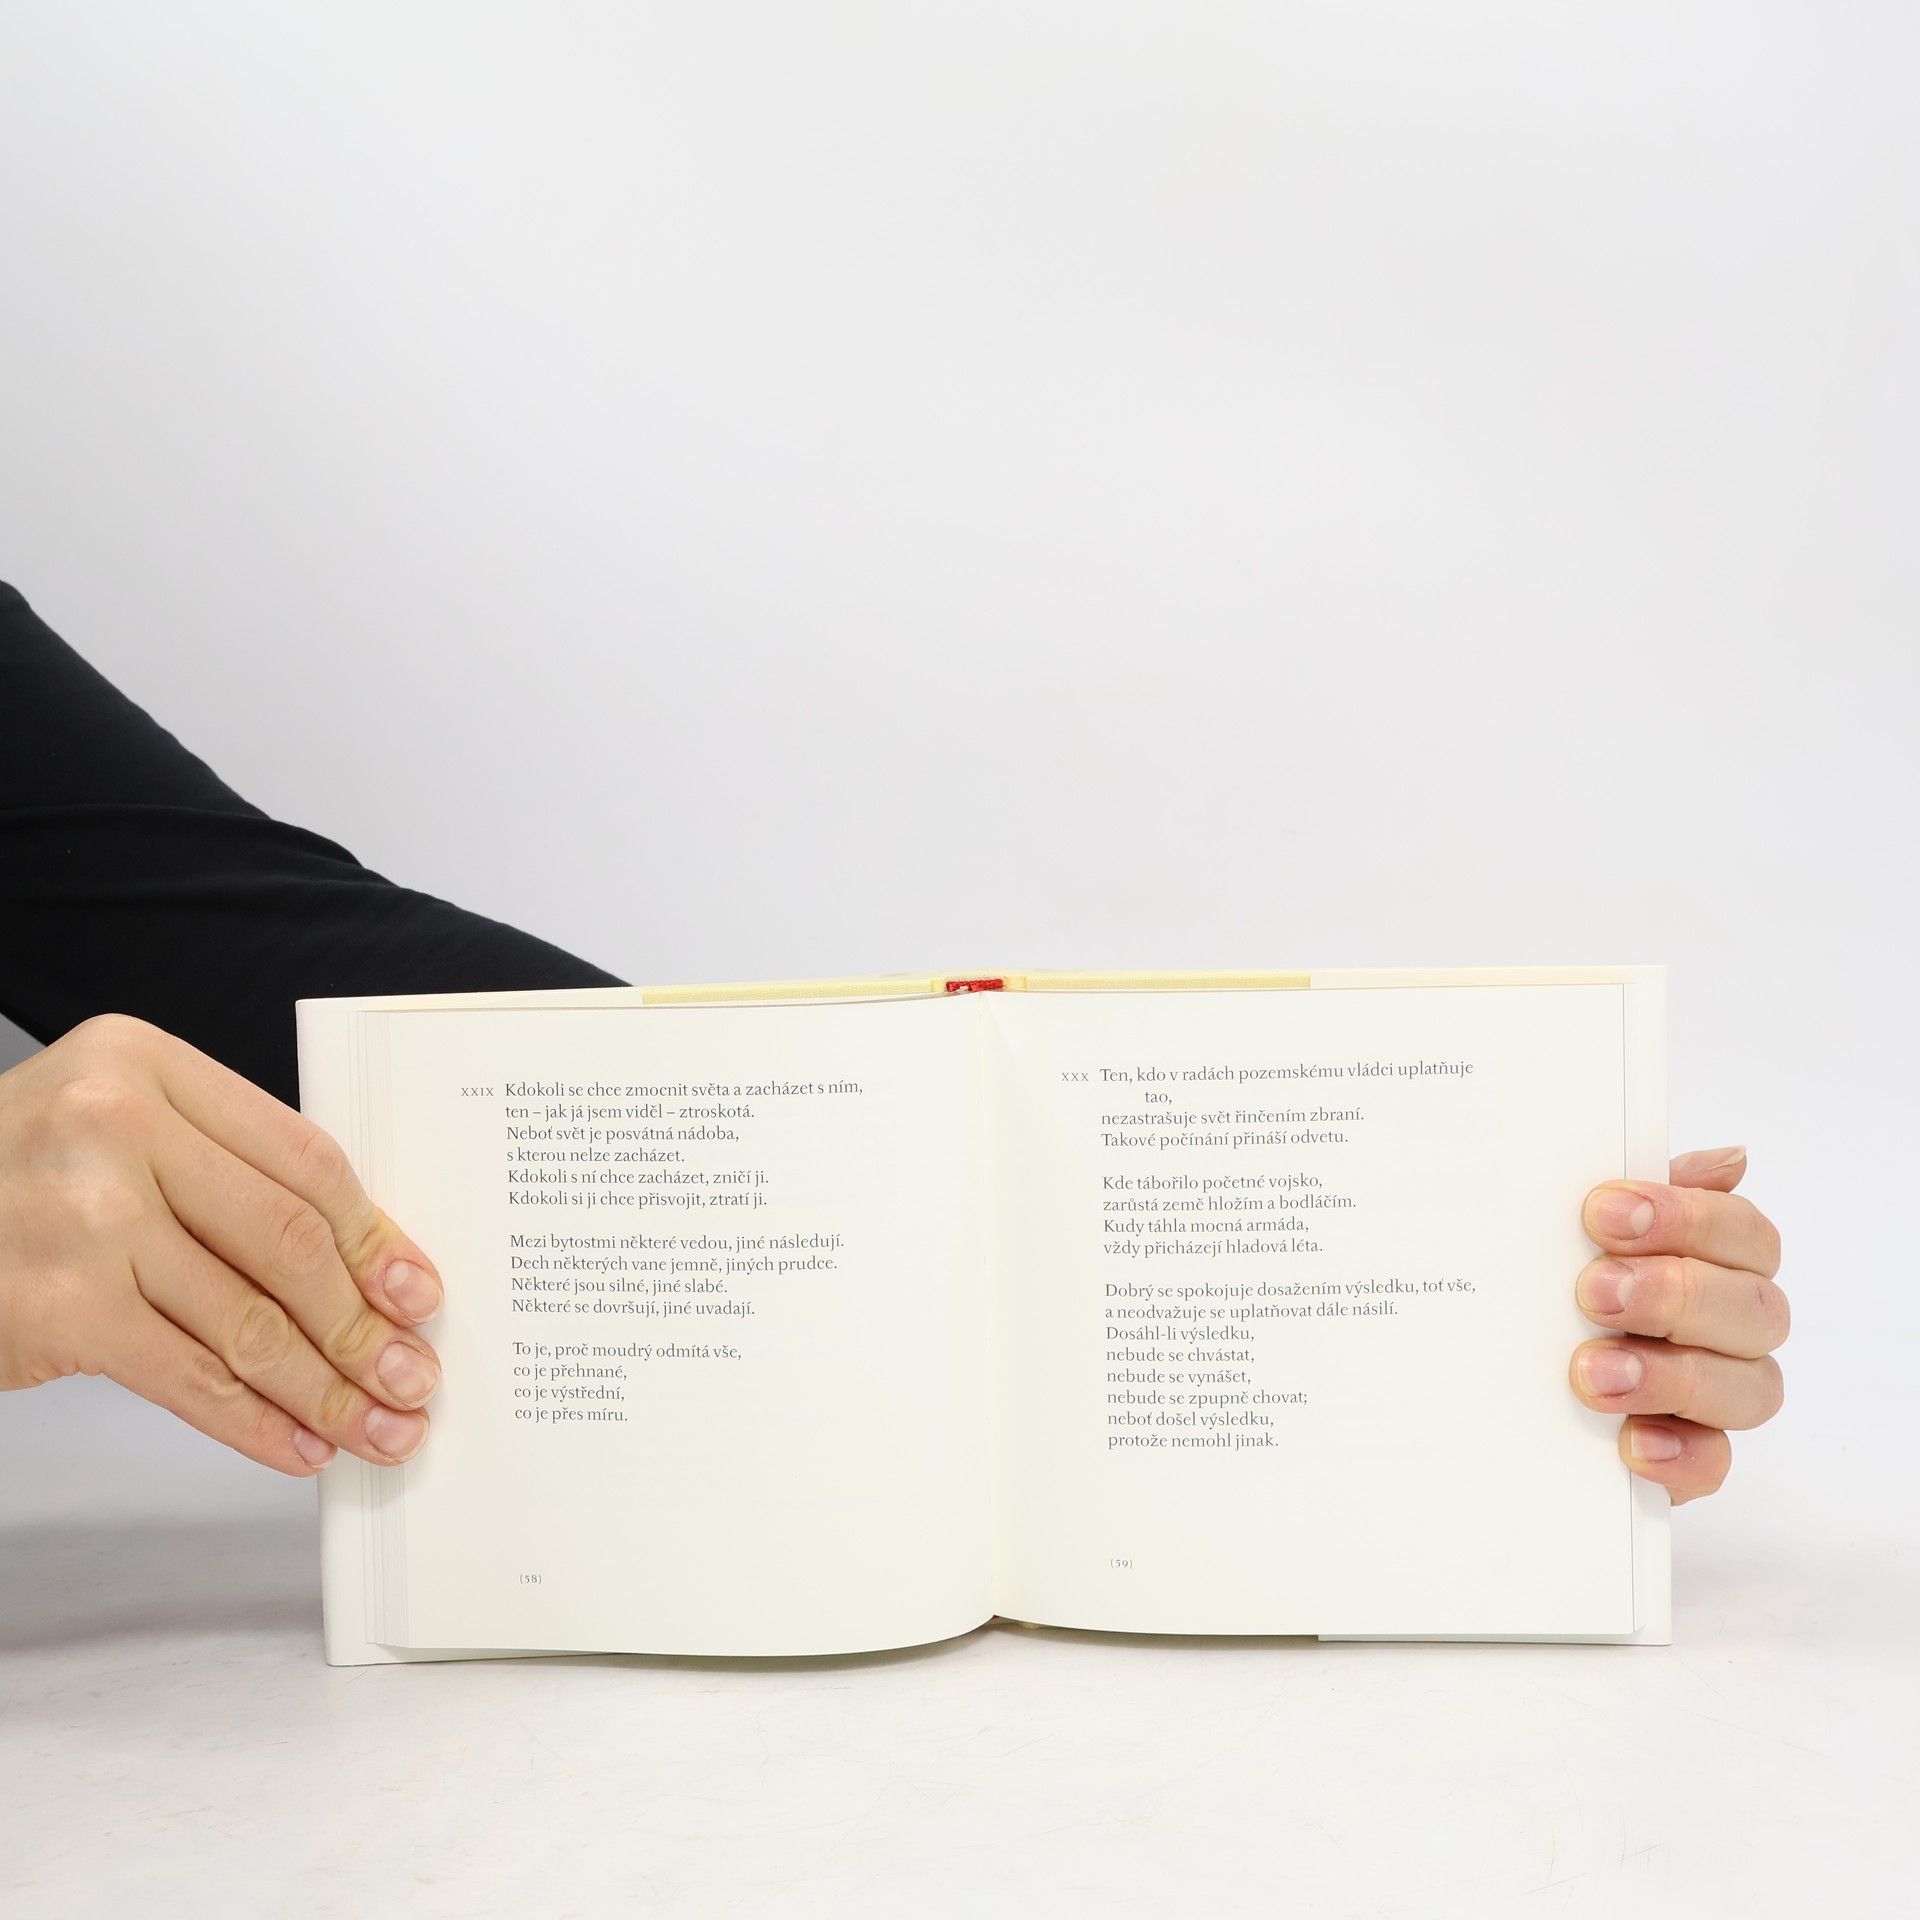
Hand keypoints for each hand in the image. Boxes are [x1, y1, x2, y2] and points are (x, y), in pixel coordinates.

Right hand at [0, 1013, 442, 1474]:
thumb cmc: (17, 1180)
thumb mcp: (113, 1131)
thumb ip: (221, 1169)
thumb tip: (367, 1267)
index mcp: (146, 1062)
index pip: (302, 1157)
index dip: (373, 1236)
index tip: (420, 1293)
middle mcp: (115, 1124)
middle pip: (287, 1239)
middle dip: (364, 1324)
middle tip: (415, 1376)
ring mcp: (81, 1217)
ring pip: (248, 1319)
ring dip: (325, 1387)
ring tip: (379, 1427)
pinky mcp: (55, 1307)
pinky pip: (188, 1376)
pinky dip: (253, 1421)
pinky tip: (299, 1447)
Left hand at [1572, 1146, 1786, 1501]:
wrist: (1501, 1371)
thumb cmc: (1560, 1279)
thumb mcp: (1578, 1227)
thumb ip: (1640, 1192)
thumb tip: (1729, 1159)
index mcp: (1716, 1258)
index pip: (1743, 1232)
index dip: (1685, 1217)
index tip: (1604, 1212)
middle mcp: (1731, 1325)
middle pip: (1754, 1309)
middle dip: (1674, 1294)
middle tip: (1594, 1291)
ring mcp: (1719, 1394)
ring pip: (1749, 1388)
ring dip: (1670, 1376)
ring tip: (1592, 1371)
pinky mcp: (1692, 1456)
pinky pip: (1715, 1464)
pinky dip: (1678, 1453)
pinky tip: (1629, 1441)